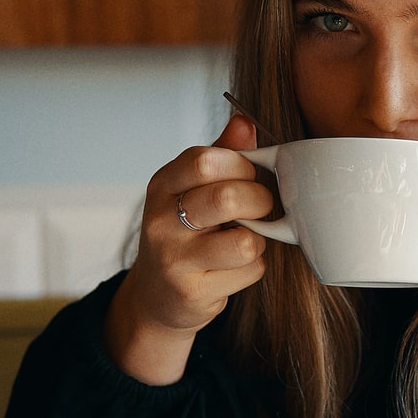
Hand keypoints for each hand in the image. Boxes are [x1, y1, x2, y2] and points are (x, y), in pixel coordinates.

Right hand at [104, 114, 273, 383]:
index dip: (241, 165)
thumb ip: (221, 154)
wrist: (157, 296)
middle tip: (260, 208)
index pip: (205, 160)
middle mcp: (160, 221)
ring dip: (258, 240)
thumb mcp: (192, 188)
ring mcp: (173, 260)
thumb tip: (244, 122)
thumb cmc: (184, 232)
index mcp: (163, 185)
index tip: (248, 176)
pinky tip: (234, 267)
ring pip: (245, 242)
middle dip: (260, 201)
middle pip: (228, 198)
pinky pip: (248, 271)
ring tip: (244, 239)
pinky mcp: (192, 293)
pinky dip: (253, 268)